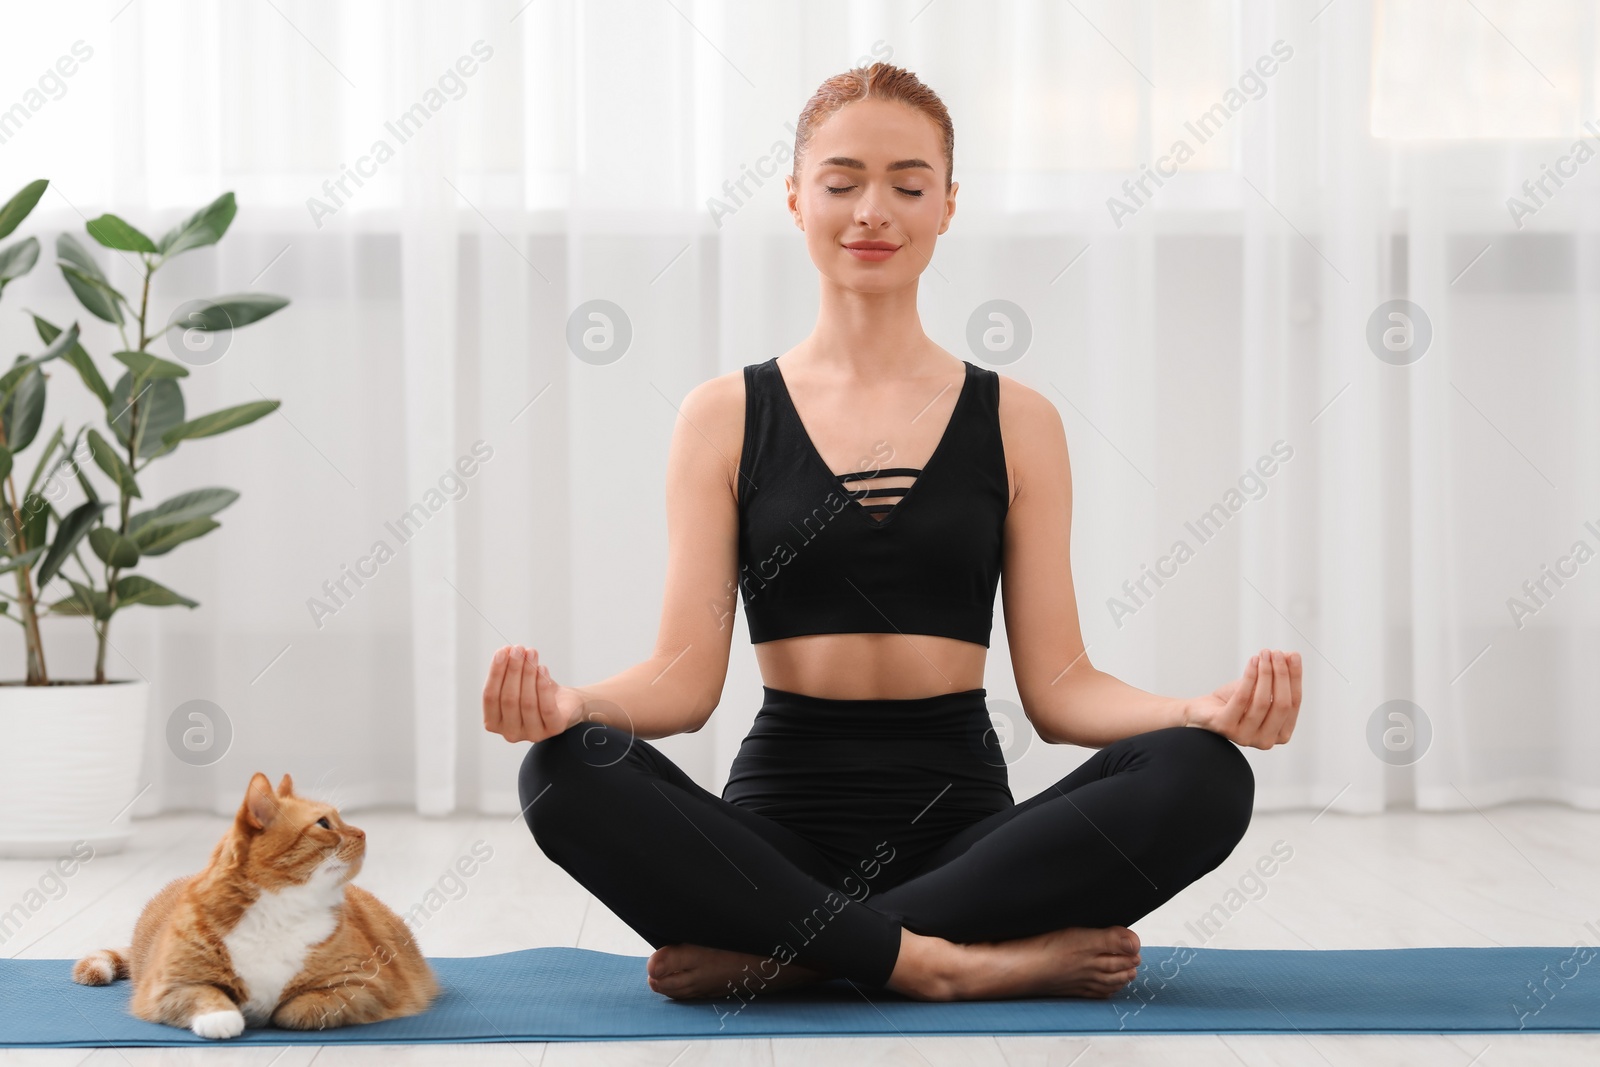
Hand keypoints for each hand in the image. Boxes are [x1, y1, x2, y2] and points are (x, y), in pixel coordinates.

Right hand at [482, 645, 582, 742]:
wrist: (566, 703)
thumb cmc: (536, 692)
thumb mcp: (518, 682)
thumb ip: (507, 670)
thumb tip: (505, 651)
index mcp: (494, 723)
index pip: (490, 697)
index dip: (496, 673)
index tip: (502, 652)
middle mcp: (510, 733)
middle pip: (509, 699)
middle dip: (513, 670)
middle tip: (519, 649)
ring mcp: (532, 734)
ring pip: (527, 702)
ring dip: (529, 673)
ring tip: (532, 654)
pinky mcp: (553, 729)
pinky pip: (546, 707)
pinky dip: (543, 686)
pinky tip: (542, 669)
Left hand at [1184, 649, 1301, 749]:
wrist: (1203, 711)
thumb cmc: (1234, 702)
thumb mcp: (1260, 689)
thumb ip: (1278, 677)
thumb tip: (1290, 656)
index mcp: (1280, 734)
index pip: (1294, 703)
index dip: (1295, 678)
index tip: (1294, 655)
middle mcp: (1266, 740)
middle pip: (1281, 704)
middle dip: (1281, 675)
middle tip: (1277, 653)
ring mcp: (1245, 737)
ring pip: (1262, 701)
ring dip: (1265, 673)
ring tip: (1264, 654)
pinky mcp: (1226, 728)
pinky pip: (1242, 699)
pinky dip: (1249, 677)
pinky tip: (1252, 661)